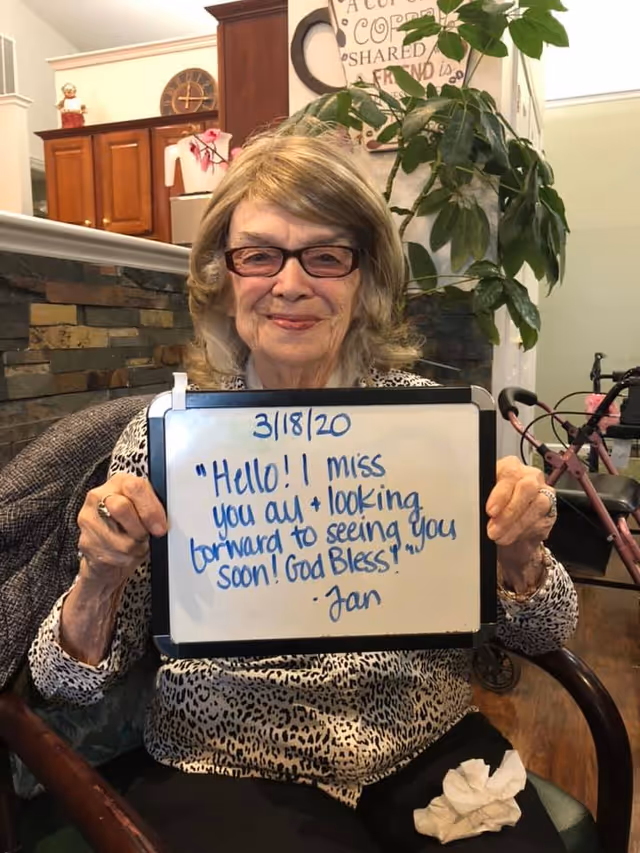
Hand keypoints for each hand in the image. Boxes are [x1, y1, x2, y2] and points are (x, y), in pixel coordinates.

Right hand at [77, 473, 166, 590]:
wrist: (108, 547)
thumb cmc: (130, 524)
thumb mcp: (145, 508)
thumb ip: (153, 508)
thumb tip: (160, 524)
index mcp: (119, 483)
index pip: (135, 487)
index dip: (150, 510)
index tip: (159, 526)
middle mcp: (99, 497)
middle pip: (121, 508)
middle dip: (140, 529)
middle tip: (146, 535)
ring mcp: (89, 519)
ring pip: (121, 540)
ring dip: (136, 548)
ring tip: (136, 545)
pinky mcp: (86, 542)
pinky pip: (114, 556)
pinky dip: (127, 559)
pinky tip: (125, 554)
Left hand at [486, 457, 556, 593]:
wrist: (507, 528)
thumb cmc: (492, 509)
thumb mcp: (482, 499)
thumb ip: (480, 496)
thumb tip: (471, 503)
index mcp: (510, 466)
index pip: (509, 473)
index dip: (500, 494)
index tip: (490, 511)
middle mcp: (529, 476)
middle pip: (527, 487)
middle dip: (509, 511)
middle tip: (493, 530)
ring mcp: (543, 493)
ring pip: (537, 505)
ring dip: (515, 526)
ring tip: (499, 537)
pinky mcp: (550, 511)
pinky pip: (541, 520)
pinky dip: (524, 532)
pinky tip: (511, 537)